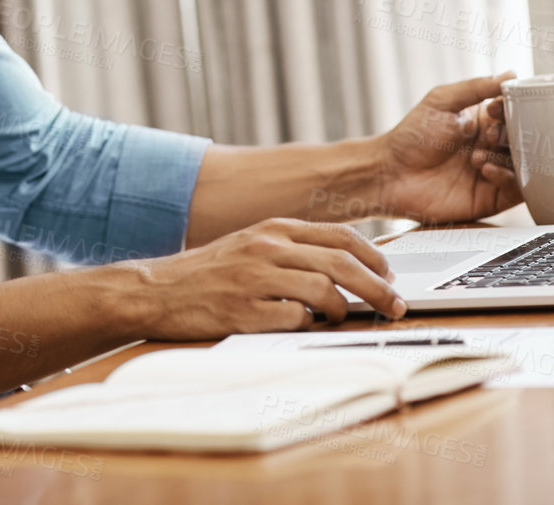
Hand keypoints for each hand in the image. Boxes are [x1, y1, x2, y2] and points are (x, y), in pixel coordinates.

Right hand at [127, 218, 405, 335]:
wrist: (159, 290)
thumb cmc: (209, 272)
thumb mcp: (253, 243)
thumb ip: (293, 248)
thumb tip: (344, 266)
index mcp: (275, 228)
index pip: (341, 236)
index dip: (375, 257)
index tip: (389, 275)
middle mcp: (269, 248)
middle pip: (343, 264)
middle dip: (378, 288)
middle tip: (394, 306)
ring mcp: (257, 279)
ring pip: (325, 291)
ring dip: (343, 309)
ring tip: (341, 317)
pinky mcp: (246, 311)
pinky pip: (296, 319)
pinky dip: (308, 325)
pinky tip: (302, 325)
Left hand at [373, 72, 521, 223]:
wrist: (391, 174)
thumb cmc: (411, 136)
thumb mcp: (441, 101)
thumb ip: (476, 87)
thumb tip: (510, 74)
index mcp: (482, 121)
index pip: (514, 112)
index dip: (511, 109)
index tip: (493, 110)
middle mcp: (491, 146)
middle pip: (523, 138)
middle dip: (511, 134)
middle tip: (489, 135)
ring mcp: (493, 171)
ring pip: (524, 163)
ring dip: (506, 156)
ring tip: (477, 157)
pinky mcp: (492, 197)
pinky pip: (516, 189)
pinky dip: (506, 177)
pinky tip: (484, 170)